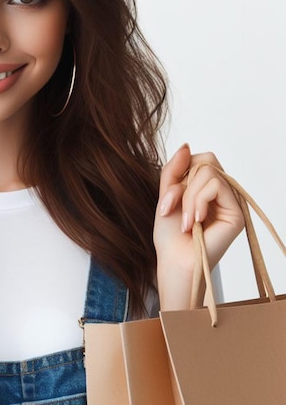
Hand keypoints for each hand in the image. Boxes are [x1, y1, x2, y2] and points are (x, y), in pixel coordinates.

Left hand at [154, 144, 243, 309]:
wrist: (174, 260)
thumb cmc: (170, 234)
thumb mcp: (166, 195)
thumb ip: (174, 170)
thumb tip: (187, 145)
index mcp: (207, 187)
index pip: (200, 158)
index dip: (179, 171)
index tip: (166, 200)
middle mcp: (223, 192)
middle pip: (205, 161)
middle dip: (181, 185)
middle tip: (172, 210)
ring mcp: (231, 201)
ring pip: (208, 172)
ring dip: (187, 197)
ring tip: (185, 221)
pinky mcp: (237, 212)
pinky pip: (216, 185)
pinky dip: (198, 201)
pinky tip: (195, 221)